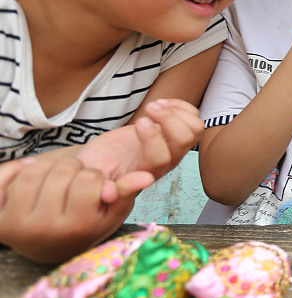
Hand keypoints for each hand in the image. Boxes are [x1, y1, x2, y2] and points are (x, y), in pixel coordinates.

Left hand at [0, 154, 135, 262]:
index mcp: (76, 228)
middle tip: (72, 183)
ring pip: (35, 169)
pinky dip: (18, 168)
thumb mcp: (109, 215)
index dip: (93, 176)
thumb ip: (124, 193)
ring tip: (54, 179)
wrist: (48, 248)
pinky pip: (6, 175)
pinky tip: (29, 175)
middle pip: (62, 171)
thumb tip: (146, 176)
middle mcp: (43, 229)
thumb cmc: (84, 226)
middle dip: (72, 170)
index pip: (88, 179)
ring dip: (48, 167)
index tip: (92, 186)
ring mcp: (15, 224)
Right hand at [77, 99, 202, 199]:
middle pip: (184, 140)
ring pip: (194, 129)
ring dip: (177, 112)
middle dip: (168, 119)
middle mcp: (165, 163)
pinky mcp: (176, 135)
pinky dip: (181, 106)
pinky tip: (161, 104)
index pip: (161, 159)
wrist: (103, 160)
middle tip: (148, 108)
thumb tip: (109, 194)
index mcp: (144, 173)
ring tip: (153, 106)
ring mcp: (173, 148)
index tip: (138, 121)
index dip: (153, 138)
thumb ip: (101, 185)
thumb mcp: (92, 176)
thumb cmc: (96, 167)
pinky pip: (194, 118)